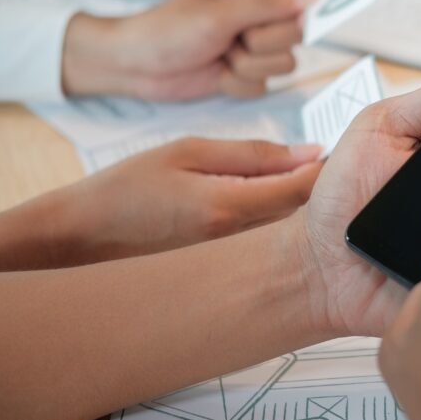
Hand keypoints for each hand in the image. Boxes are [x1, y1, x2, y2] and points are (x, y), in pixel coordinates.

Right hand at [0, 138, 322, 272]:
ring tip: (298, 183)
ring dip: (298, 207)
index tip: (339, 152)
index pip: (301, 190)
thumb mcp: (187, 152)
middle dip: (319, 191)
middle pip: (301, 215)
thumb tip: (306, 151)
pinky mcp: (222, 267)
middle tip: (330, 168)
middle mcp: (235, 240)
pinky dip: (274, 222)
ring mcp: (229, 259)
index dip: (326, 171)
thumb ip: (250, 153)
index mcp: (227, 207)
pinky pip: (264, 242)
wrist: (81, 238)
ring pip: (286, 230)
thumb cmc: (125, 190)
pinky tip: (267, 208)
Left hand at [61, 0, 321, 99]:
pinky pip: (265, 85)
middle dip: (267, 42)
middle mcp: (260, 15)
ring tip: (221, 54)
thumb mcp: (219, 14)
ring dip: (250, 65)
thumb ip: (268, 4)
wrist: (135, 66)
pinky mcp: (247, 73)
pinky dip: (240, 84)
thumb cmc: (166, 29)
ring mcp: (255, 45)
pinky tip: (217, 72)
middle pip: (300, 31)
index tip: (304, 15)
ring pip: (286, 63)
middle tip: (234, 36)